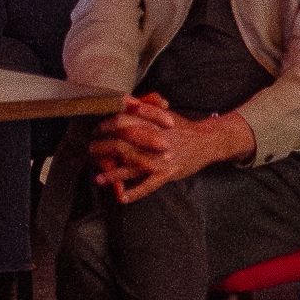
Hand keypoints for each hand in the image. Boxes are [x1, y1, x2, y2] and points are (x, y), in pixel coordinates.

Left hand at [91, 94, 251, 202]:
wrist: (208, 141)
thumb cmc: (182, 128)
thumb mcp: (165, 113)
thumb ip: (146, 108)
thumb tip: (126, 103)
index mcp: (153, 123)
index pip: (123, 121)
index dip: (106, 125)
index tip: (97, 130)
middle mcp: (155, 140)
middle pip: (122, 143)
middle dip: (103, 149)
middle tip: (92, 152)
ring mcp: (161, 158)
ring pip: (132, 165)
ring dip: (113, 174)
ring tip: (98, 178)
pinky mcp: (167, 172)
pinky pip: (148, 185)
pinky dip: (134, 192)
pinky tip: (122, 197)